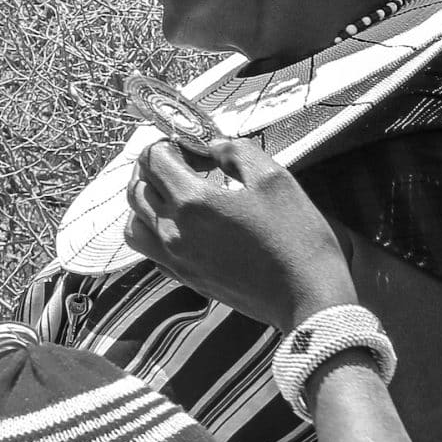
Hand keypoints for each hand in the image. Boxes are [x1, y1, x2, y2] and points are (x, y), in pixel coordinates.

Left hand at [124, 137, 356, 332]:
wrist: (307, 298)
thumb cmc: (296, 236)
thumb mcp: (274, 178)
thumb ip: (237, 152)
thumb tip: (213, 146)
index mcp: (192, 202)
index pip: (153, 160)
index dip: (168, 143)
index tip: (191, 144)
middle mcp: (173, 231)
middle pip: (136, 190)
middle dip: (152, 168)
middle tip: (181, 162)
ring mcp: (174, 259)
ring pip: (134, 224)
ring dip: (146, 203)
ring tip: (175, 194)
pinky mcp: (184, 279)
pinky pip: (149, 250)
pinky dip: (154, 231)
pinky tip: (184, 224)